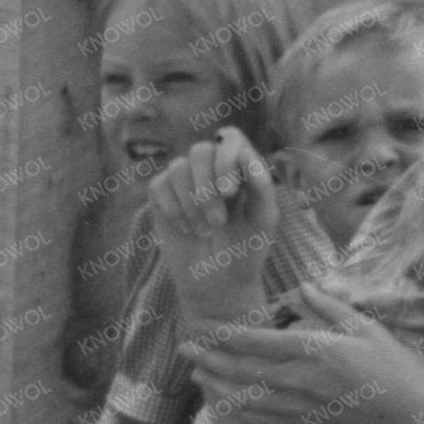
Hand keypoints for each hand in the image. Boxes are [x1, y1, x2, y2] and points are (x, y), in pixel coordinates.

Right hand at [144, 133, 282, 321]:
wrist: (218, 285)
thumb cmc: (245, 251)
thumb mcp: (263, 220)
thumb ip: (262, 185)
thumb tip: (246, 154)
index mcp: (238, 169)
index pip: (229, 138)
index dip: (226, 157)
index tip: (230, 191)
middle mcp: (210, 170)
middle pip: (200, 151)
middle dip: (207, 186)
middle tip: (218, 221)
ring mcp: (183, 182)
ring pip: (178, 167)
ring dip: (192, 203)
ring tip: (205, 230)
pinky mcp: (161, 196)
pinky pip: (160, 186)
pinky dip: (174, 210)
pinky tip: (187, 230)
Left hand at [181, 282, 423, 423]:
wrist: (413, 421)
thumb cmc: (395, 369)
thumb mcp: (368, 328)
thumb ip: (330, 307)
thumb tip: (303, 285)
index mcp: (315, 350)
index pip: (256, 341)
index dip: (223, 334)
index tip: (201, 325)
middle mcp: (301, 381)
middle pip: (242, 370)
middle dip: (208, 359)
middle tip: (184, 348)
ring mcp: (301, 408)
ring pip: (246, 398)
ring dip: (217, 386)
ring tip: (197, 376)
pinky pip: (265, 421)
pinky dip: (241, 412)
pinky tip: (228, 405)